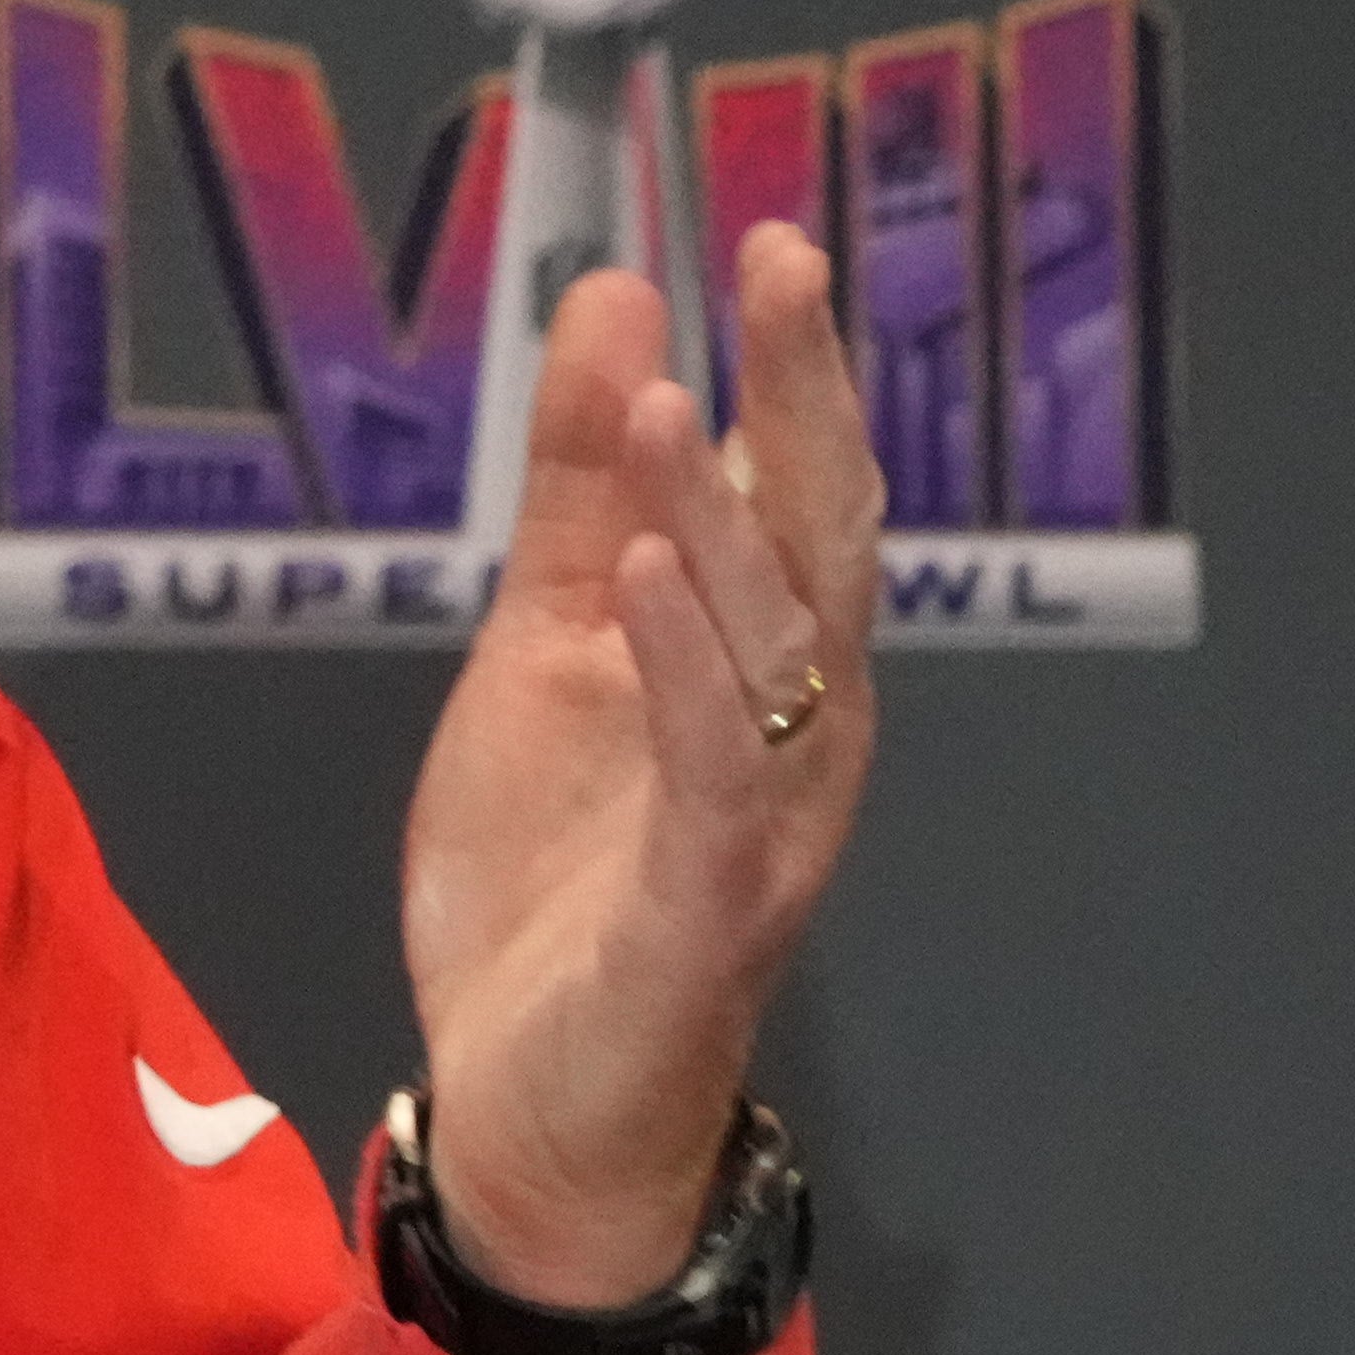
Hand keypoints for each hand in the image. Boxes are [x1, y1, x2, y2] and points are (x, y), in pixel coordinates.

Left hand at [396, 229, 877, 1354]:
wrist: (534, 1115)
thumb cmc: (558, 881)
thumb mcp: (543, 651)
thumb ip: (580, 490)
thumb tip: (614, 298)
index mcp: (765, 666)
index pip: (801, 493)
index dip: (796, 371)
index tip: (769, 239)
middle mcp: (796, 734)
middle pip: (820, 545)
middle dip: (805, 404)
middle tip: (778, 264)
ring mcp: (759, 826)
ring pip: (770, 650)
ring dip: (718, 517)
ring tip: (663, 403)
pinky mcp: (699, 917)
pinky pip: (711, 780)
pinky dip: (686, 674)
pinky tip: (646, 582)